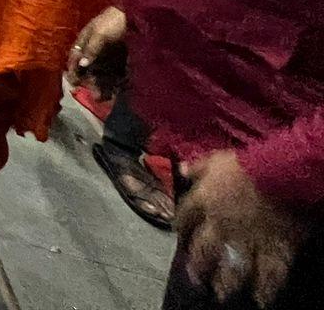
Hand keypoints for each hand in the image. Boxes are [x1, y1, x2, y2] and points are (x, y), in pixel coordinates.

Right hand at [67, 5, 126, 94]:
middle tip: (95, 95)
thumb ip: (90, 49)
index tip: (75, 84)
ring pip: (102, 73)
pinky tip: (119, 89)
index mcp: (85, 40)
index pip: (75, 58)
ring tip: (107, 97)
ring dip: (103, 84)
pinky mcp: (120, 58)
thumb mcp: (99, 33)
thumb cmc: (113, 21)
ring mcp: (108, 54)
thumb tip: (81, 65)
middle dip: (91, 82)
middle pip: (89, 68)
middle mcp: (95, 48)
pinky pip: (116, 72)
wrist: (136, 14)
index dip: (73, 70)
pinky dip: (116, 81)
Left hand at [179, 151, 304, 306]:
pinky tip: (262, 298)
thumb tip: (181, 169)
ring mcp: (245, 240)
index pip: (186, 217)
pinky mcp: (272, 248)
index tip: (177, 235)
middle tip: (194, 279)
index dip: (180, 226)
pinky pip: (268, 273)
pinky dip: (266, 287)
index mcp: (205, 201)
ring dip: (226, 281)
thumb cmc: (246, 164)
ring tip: (221, 292)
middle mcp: (220, 225)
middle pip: (205, 250)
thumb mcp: (216, 160)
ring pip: (233, 267)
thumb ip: (197, 168)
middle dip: (198, 266)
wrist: (278, 174)